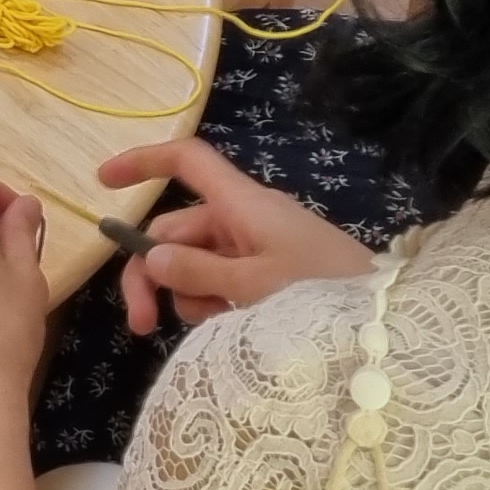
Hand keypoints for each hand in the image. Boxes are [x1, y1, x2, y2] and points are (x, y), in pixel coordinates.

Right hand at [95, 137, 376, 333]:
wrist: (387, 324)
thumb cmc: (321, 294)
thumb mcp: (255, 286)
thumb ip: (198, 272)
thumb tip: (150, 256)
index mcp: (243, 204)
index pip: (186, 163)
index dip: (143, 162)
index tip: (102, 182)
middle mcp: (246, 219)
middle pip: (177, 230)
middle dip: (153, 272)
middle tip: (142, 326)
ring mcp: (259, 248)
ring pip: (196, 263)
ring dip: (188, 295)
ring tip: (212, 326)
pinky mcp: (272, 276)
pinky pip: (223, 281)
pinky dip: (215, 303)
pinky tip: (232, 327)